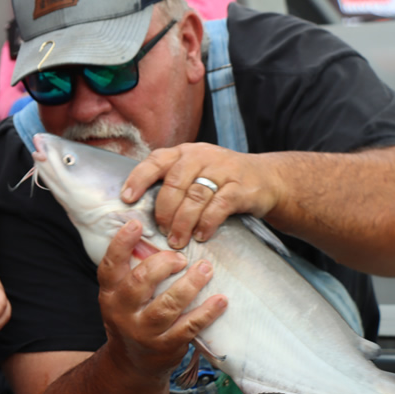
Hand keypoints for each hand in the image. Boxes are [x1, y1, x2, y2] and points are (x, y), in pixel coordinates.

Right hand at [98, 221, 225, 377]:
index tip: (136, 224)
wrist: (132, 363)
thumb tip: (155, 234)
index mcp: (110, 294)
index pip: (110, 265)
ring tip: (205, 269)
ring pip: (167, 305)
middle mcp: (122, 312)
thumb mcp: (120, 295)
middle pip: (140, 282)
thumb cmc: (131, 317)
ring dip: (189, 285)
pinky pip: (189, 327)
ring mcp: (144, 331)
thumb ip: (132, 270)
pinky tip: (220, 300)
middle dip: (162, 264)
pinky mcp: (166, 346)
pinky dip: (206, 312)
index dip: (121, 243)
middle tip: (180, 257)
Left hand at [121, 143, 280, 248]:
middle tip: (160, 231)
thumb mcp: (196, 171)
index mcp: (184, 152)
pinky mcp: (241, 187)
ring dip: (182, 222)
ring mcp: (223, 170)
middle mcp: (201, 156)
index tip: (127, 198)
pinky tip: (200, 236)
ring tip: (176, 241)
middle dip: (164, 211)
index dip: (138, 178)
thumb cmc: (221, 179)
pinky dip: (206, 224)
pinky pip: (218, 207)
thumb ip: (172, 183)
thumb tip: (138, 208)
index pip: (156, 160)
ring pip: (194, 197)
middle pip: (174, 183)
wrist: (268, 178)